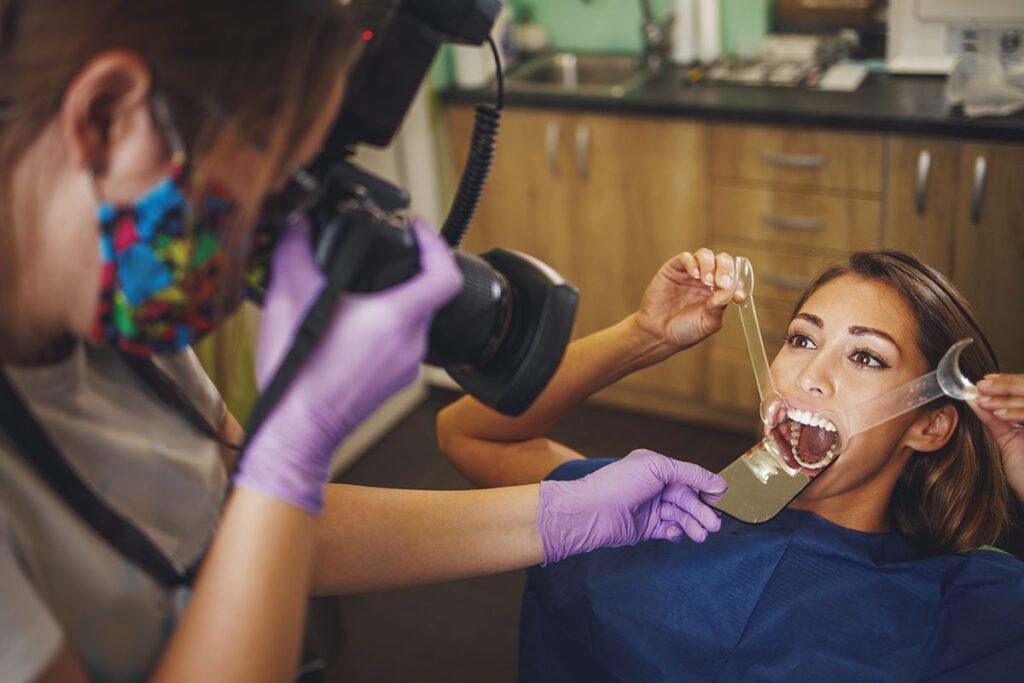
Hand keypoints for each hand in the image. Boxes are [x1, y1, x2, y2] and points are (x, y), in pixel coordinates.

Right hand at [235, 218, 461, 513]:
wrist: (297, 431)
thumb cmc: (298, 376)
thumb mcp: (289, 301)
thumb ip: (296, 251)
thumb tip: (300, 224)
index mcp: (396, 318)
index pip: (443, 274)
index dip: (434, 244)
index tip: (416, 230)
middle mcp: (410, 343)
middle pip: (425, 295)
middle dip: (404, 272)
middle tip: (377, 258)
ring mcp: (405, 366)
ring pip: (411, 321)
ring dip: (390, 304)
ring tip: (357, 296)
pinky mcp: (394, 383)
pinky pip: (398, 345)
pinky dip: (382, 331)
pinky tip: (351, 331)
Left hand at [537, 449, 727, 564]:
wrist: (591, 512)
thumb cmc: (617, 484)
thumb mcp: (657, 468)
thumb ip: (689, 474)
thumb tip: (718, 482)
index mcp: (656, 467)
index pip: (690, 477)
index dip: (706, 488)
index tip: (721, 498)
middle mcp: (654, 487)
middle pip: (687, 499)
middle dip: (701, 511)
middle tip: (714, 524)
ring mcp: (650, 508)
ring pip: (680, 516)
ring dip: (692, 524)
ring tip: (700, 534)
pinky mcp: (646, 528)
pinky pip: (668, 530)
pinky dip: (675, 532)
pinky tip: (674, 533)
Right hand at [633, 248, 745, 360]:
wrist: (659, 334)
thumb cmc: (684, 330)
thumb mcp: (707, 324)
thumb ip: (718, 309)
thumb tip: (727, 293)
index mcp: (717, 291)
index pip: (734, 277)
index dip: (739, 282)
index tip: (738, 295)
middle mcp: (706, 279)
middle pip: (722, 260)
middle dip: (726, 269)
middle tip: (722, 283)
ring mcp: (690, 273)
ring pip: (705, 255)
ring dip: (710, 265)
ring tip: (707, 281)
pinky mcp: (674, 269)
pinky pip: (686, 257)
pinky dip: (692, 263)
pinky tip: (694, 275)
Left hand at [971, 373, 1023, 501]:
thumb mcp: (1008, 440)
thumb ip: (995, 420)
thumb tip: (975, 399)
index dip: (1007, 382)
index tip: (984, 380)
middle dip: (1005, 385)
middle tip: (981, 386)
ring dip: (1006, 398)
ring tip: (983, 401)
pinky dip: (1015, 413)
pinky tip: (998, 414)